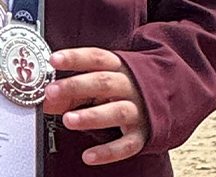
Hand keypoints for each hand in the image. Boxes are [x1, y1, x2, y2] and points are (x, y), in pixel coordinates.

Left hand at [44, 48, 148, 165]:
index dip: (75, 58)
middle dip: (76, 86)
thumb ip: (73, 91)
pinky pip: (126, 145)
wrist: (168, 96)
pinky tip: (88, 156)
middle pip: (103, 82)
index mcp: (118, 67)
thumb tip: (46, 100)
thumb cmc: (123, 87)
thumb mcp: (100, 82)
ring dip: (91, 116)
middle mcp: (129, 86)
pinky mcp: (142, 134)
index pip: (95, 58)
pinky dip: (107, 152)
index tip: (54, 60)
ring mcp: (138, 110)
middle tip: (52, 92)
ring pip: (116, 112)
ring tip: (68, 120)